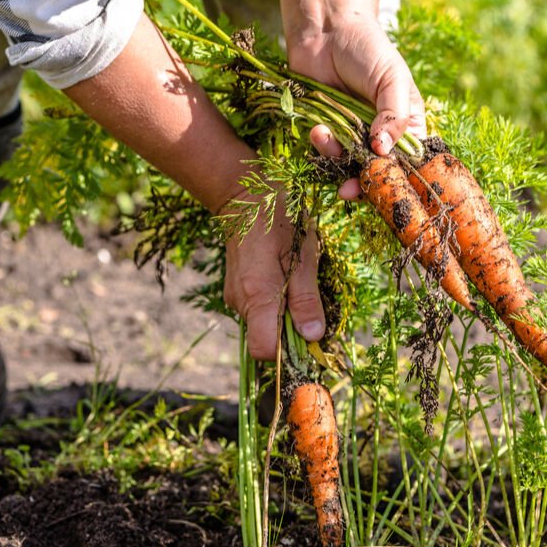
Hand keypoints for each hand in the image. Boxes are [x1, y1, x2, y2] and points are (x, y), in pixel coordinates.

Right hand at [222, 189, 324, 360]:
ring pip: (263, 322)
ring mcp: (234, 295)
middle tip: (307, 296)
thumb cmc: (280, 221)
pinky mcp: (235, 288)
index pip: (264, 350)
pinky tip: (282, 275)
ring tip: (295, 278)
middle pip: (266, 338)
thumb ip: (306, 300)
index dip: (287, 351)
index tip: (307, 334)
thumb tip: (313, 336)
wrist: (245, 196)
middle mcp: (239, 302)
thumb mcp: (304, 258)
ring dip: (283, 312)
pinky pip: (257, 308)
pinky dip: (273, 301)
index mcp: (256, 297)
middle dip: (290, 329)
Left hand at [288, 16, 425, 199]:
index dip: (399, 179)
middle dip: (363, 183)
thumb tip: (384, 151)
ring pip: (350, 167)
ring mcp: (355, 136)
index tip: (385, 186)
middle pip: (379, 173)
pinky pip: (328, 154)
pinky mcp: (330, 133)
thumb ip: (394, 115)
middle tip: (349, 189)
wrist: (326, 31)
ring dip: (336, 160)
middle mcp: (383, 136)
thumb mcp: (392, 78)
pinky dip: (322, 147)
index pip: (409, 163)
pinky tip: (318, 129)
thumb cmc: (368, 48)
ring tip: (325, 136)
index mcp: (408, 125)